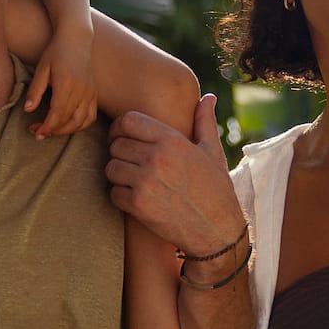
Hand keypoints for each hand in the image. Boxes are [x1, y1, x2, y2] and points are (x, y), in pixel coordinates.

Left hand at [26, 25, 97, 138]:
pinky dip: (80, 126)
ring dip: (66, 131)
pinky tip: (68, 126)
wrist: (76, 39)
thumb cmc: (56, 52)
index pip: (57, 114)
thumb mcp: (42, 69)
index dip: (47, 127)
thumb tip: (27, 109)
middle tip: (39, 133)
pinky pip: (91, 117)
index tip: (35, 132)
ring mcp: (90, 93)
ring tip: (51, 131)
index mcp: (67, 83)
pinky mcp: (94, 94)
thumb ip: (35, 90)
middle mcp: (82, 90)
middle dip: (53, 131)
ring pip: (81, 122)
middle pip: (69, 121)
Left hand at [107, 94, 243, 253]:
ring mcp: (146, 182)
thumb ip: (204, 122)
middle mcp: (157, 158)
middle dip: (119, 152)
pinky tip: (134, 197)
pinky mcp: (138, 205)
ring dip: (117, 174)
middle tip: (129, 162)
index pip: (129, 121)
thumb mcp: (212, 152)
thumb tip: (207, 97)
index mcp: (173, 140)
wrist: (217, 231)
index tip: (122, 136)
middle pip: (116, 144)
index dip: (120, 127)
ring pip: (111, 168)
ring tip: (132, 179)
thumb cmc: (216, 189)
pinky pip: (113, 192)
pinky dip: (120, 196)